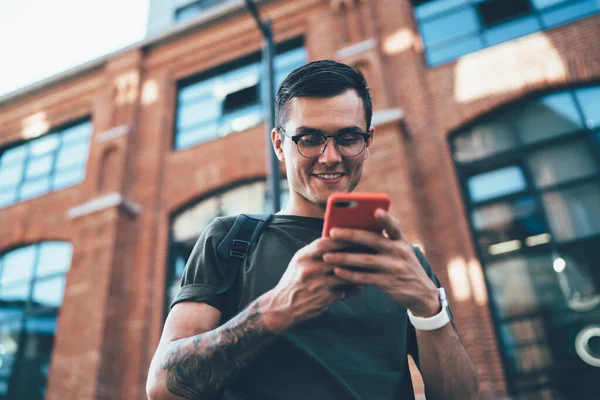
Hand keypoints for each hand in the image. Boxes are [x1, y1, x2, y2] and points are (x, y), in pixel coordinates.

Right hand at [262, 237, 360, 331]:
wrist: (282, 307)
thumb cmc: (293, 281)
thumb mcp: (299, 262)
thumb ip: (315, 252)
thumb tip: (338, 242)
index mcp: (303, 257)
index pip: (325, 243)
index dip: (341, 239)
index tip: (355, 237)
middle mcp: (309, 269)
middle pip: (338, 258)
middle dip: (354, 254)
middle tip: (368, 251)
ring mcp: (317, 284)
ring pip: (345, 275)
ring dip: (357, 272)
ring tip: (367, 269)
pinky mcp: (324, 298)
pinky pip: (346, 290)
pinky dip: (354, 288)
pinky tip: (360, 286)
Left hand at [322, 209, 439, 316]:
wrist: (422, 294)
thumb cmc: (402, 267)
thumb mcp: (399, 252)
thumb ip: (383, 242)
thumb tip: (351, 233)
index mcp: (401, 241)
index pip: (394, 226)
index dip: (386, 219)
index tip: (376, 211)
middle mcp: (399, 252)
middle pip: (372, 240)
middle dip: (350, 235)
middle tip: (331, 232)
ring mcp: (395, 268)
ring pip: (365, 260)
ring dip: (344, 257)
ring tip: (327, 256)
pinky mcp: (390, 283)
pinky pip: (366, 278)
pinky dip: (350, 275)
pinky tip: (337, 271)